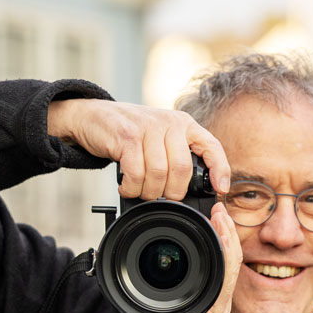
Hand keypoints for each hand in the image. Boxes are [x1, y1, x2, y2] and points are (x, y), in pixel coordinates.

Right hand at [47, 98, 230, 198]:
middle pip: (182, 169)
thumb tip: (191, 192)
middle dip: (172, 192)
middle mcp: (170, 123)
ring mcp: (148, 127)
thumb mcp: (159, 139)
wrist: (92, 116)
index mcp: (184, 124)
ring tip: (139, 190)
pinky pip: (136, 173)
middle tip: (159, 196)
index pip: (211, 146)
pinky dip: (131, 187)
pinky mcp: (127, 136)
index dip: (220, 169)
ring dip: (148, 191)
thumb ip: (175, 156)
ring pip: (158, 174)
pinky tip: (126, 186)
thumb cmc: (129, 135)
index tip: (221, 189)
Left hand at [134, 201, 242, 312]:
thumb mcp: (150, 310)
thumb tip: (130, 275)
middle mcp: (213, 295)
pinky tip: (225, 236)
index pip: (211, 258)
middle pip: (224, 254)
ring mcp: (217, 302)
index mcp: (201, 294)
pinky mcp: (216, 310)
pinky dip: (227, 254)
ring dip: (228, 235)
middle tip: (218, 205)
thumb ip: (146, 291)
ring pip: (229, 261)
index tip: (206, 213)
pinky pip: (225, 278)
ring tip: (223, 213)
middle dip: (223, 228)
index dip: (213, 235)